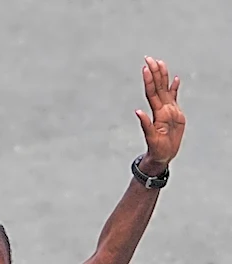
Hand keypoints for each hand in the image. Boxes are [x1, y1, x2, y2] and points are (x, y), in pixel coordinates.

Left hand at [135, 56, 185, 171]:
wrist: (163, 154)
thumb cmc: (156, 148)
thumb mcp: (151, 137)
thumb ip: (145, 124)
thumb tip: (138, 112)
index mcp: (156, 112)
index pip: (152, 92)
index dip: (149, 80)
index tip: (146, 68)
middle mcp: (161, 108)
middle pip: (158, 86)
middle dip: (154, 72)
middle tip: (150, 58)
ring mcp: (168, 109)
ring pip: (165, 89)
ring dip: (163, 76)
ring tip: (161, 63)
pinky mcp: (174, 113)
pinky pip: (174, 97)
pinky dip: (174, 88)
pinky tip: (175, 79)